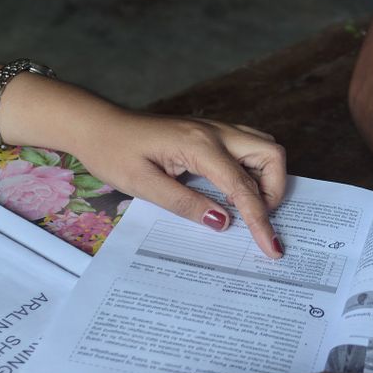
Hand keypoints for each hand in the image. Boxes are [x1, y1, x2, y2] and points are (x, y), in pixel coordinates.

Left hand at [68, 109, 288, 257]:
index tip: (271, 247)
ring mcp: (215, 128)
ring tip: (248, 206)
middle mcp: (215, 131)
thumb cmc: (113, 152)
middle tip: (257, 217)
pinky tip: (235, 190)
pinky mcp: (210, 132)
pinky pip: (248, 146)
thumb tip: (223, 222)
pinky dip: (254, 169)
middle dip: (275, 190)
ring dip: (266, 177)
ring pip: (264, 146)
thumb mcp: (143, 185)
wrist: (97, 125)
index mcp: (199, 145)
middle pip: (271, 154)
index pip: (242, 185)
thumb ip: (185, 204)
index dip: (260, 219)